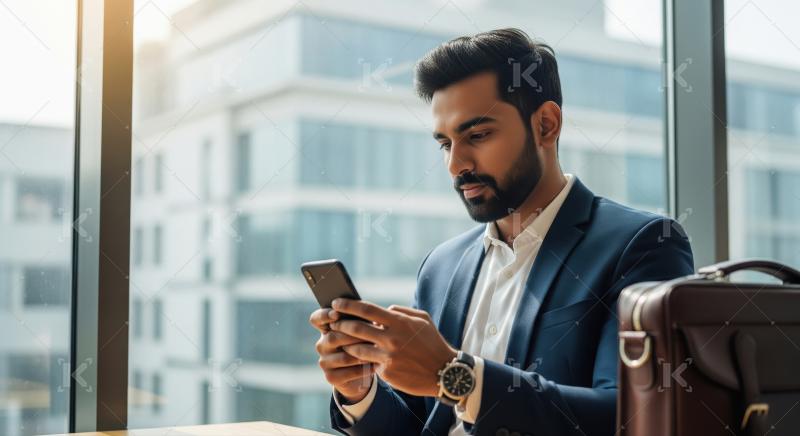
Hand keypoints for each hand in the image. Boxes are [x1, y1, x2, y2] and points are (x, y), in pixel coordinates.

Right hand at [309, 307, 374, 402]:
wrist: (362, 372)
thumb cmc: (362, 344)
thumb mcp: (360, 331)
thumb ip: (360, 321)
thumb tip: (370, 316)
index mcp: (326, 329)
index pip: (316, 319)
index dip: (324, 315)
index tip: (336, 314)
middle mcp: (322, 345)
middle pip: (333, 338)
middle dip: (353, 336)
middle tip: (371, 335)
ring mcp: (325, 362)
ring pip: (344, 357)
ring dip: (362, 354)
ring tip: (376, 351)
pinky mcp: (331, 376)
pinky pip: (349, 372)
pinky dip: (364, 369)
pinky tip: (375, 365)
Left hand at [329, 298, 457, 397]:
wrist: (444, 373)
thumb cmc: (433, 343)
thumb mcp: (423, 319)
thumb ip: (401, 311)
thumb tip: (384, 309)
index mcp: (399, 322)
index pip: (367, 310)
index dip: (348, 305)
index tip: (336, 302)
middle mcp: (391, 339)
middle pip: (357, 329)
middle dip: (340, 324)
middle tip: (333, 322)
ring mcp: (388, 357)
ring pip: (358, 349)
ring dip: (347, 344)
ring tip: (342, 341)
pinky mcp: (387, 373)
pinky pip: (370, 364)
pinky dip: (364, 361)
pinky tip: (359, 359)